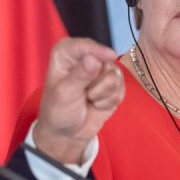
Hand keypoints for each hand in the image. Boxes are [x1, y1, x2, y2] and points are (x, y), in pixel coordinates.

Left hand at [34, 37, 124, 164]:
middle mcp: (85, 57)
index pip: (84, 46)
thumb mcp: (65, 94)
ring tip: (89, 100)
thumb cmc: (58, 111)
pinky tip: (97, 105)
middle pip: (105, 60)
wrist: (68, 134)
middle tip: (84, 94)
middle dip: (98, 81)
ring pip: (115, 75)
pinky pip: (121, 88)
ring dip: (103, 94)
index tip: (110, 56)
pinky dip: (110, 101)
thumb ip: (80, 76)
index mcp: (66, 53)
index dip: (97, 50)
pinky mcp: (113, 84)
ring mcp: (101, 70)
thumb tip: (94, 59)